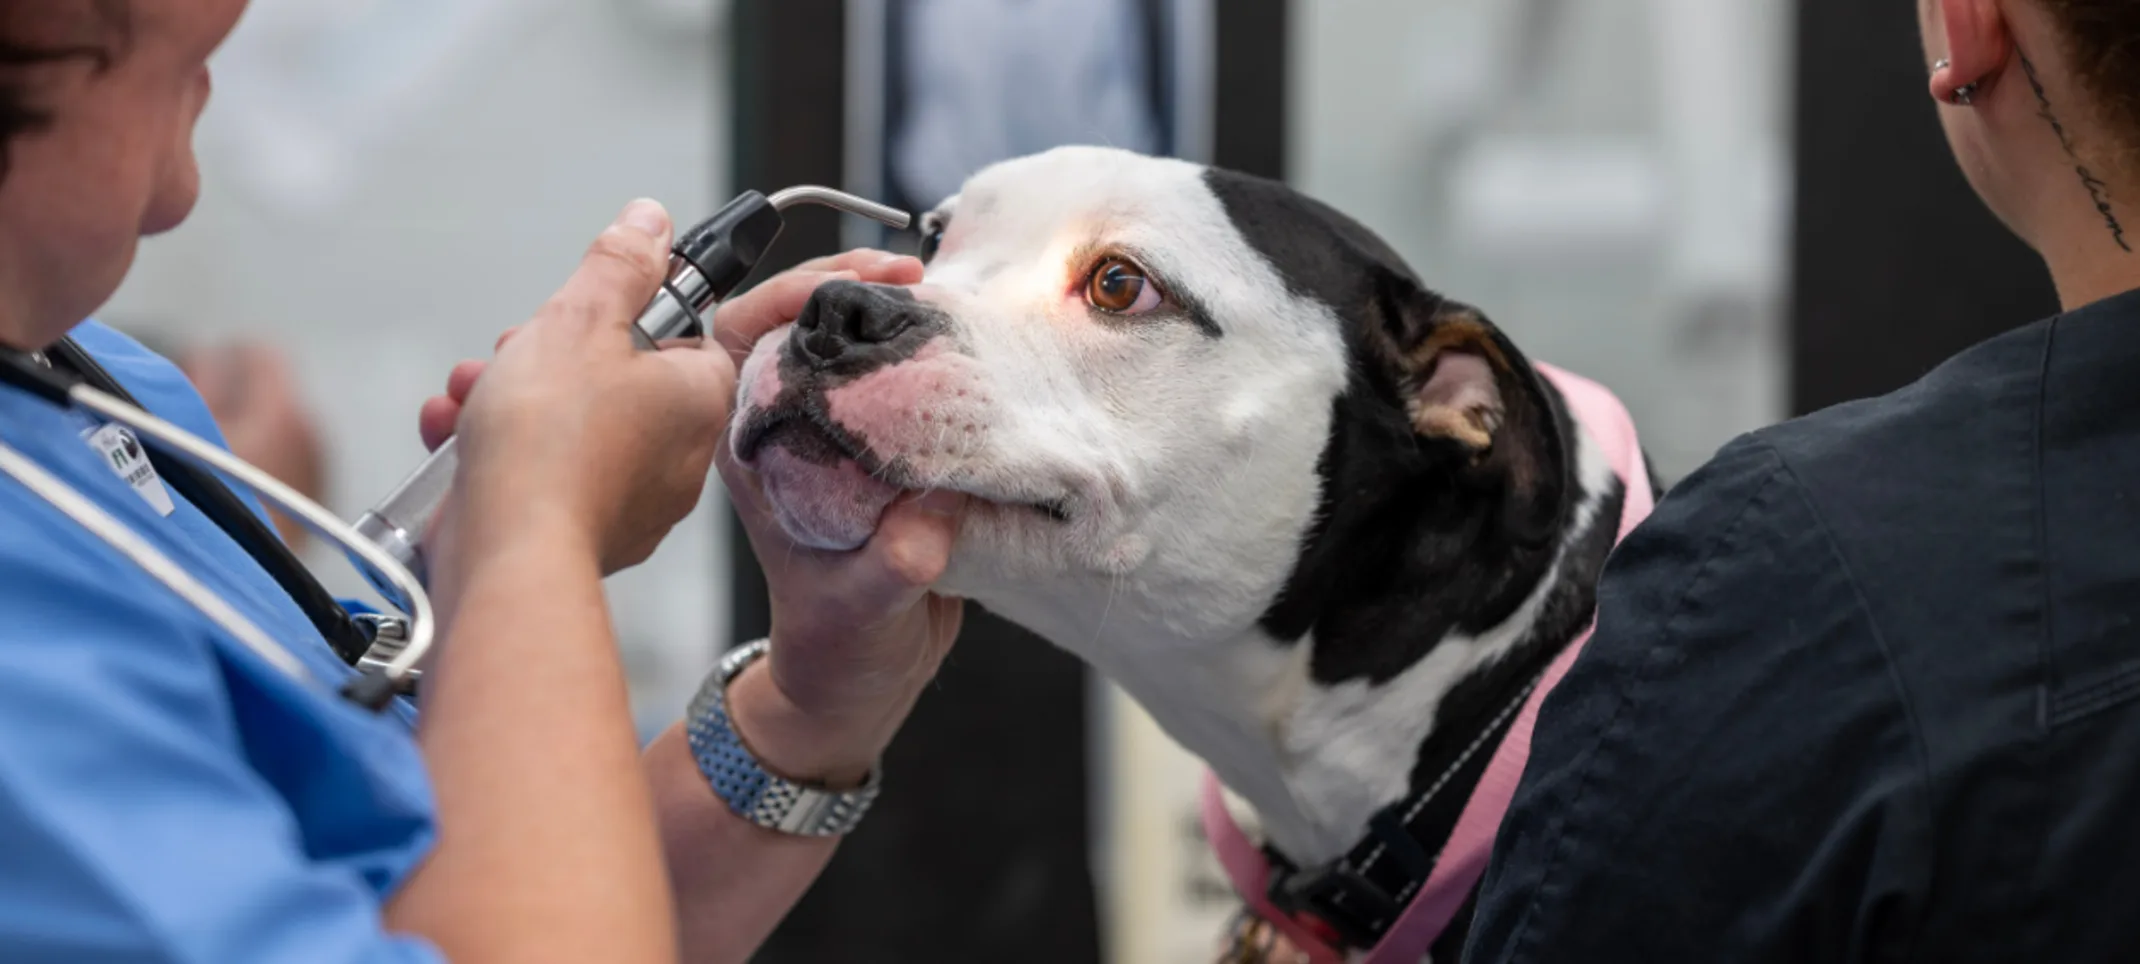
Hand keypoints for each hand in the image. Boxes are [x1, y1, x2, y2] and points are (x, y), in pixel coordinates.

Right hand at [179, 342, 325, 548]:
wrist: (240, 582)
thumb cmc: (209, 515)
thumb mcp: (181, 437)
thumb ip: (193, 385)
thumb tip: (201, 360)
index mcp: (284, 411)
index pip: (263, 353)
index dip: (228, 354)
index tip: (203, 361)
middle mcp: (313, 433)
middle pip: (274, 391)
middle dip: (238, 393)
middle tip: (198, 406)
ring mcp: (320, 466)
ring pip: (282, 427)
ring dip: (252, 427)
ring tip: (209, 448)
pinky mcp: (317, 497)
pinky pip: (291, 459)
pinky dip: (265, 456)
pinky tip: (233, 477)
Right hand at [424, 200, 730, 575]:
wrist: (508, 550)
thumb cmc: (551, 444)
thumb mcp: (581, 319)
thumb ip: (619, 265)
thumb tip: (650, 223)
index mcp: (697, 398)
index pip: (682, 335)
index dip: (623, 316)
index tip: (581, 313)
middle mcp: (676, 456)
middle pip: (614, 377)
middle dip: (544, 356)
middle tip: (516, 356)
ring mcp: (630, 500)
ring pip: (567, 423)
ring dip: (507, 398)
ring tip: (472, 396)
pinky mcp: (578, 530)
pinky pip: (540, 472)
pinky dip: (495, 450)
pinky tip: (456, 437)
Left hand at [710, 250, 966, 787]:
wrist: (863, 680)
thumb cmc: (834, 647)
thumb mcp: (858, 610)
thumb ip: (893, 566)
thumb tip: (932, 523)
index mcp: (754, 449)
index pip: (742, 337)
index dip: (789, 297)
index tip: (850, 285)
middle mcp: (789, 430)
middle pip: (805, 324)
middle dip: (856, 285)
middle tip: (912, 272)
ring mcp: (837, 435)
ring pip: (857, 347)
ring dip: (901, 316)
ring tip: (947, 298)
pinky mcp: (886, 447)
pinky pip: (903, 382)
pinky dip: (935, 358)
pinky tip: (972, 345)